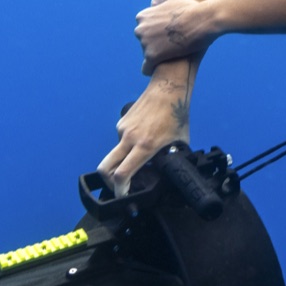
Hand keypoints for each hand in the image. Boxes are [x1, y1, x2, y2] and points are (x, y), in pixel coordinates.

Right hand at [100, 75, 188, 192]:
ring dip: (123, 161)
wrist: (168, 90)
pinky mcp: (122, 122)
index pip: (123, 174)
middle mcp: (130, 139)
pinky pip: (121, 141)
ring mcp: (123, 129)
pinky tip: (142, 140)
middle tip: (120, 186)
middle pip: (106, 168)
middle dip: (109, 182)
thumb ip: (171, 159)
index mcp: (145, 146)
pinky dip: (127, 147)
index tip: (123, 196)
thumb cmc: (176, 116)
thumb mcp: (179, 143)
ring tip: (140, 157)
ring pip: (116, 154)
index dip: (120, 190)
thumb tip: (166, 173)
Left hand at [134, 0, 218, 72]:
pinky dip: (151, 70)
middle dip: (155, 44)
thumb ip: (160, 1)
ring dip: (158, 56)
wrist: (203, 20)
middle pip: (144, 41)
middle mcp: (140, 29)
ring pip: (147, 54)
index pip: (144, 28)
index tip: (167, 36)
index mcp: (143, 16)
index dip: (156, 32)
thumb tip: (152, 5)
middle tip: (172, 46)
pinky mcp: (152, 56)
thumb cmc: (192, 8)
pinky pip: (146, 68)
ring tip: (173, 57)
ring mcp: (145, 43)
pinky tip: (159, 71)